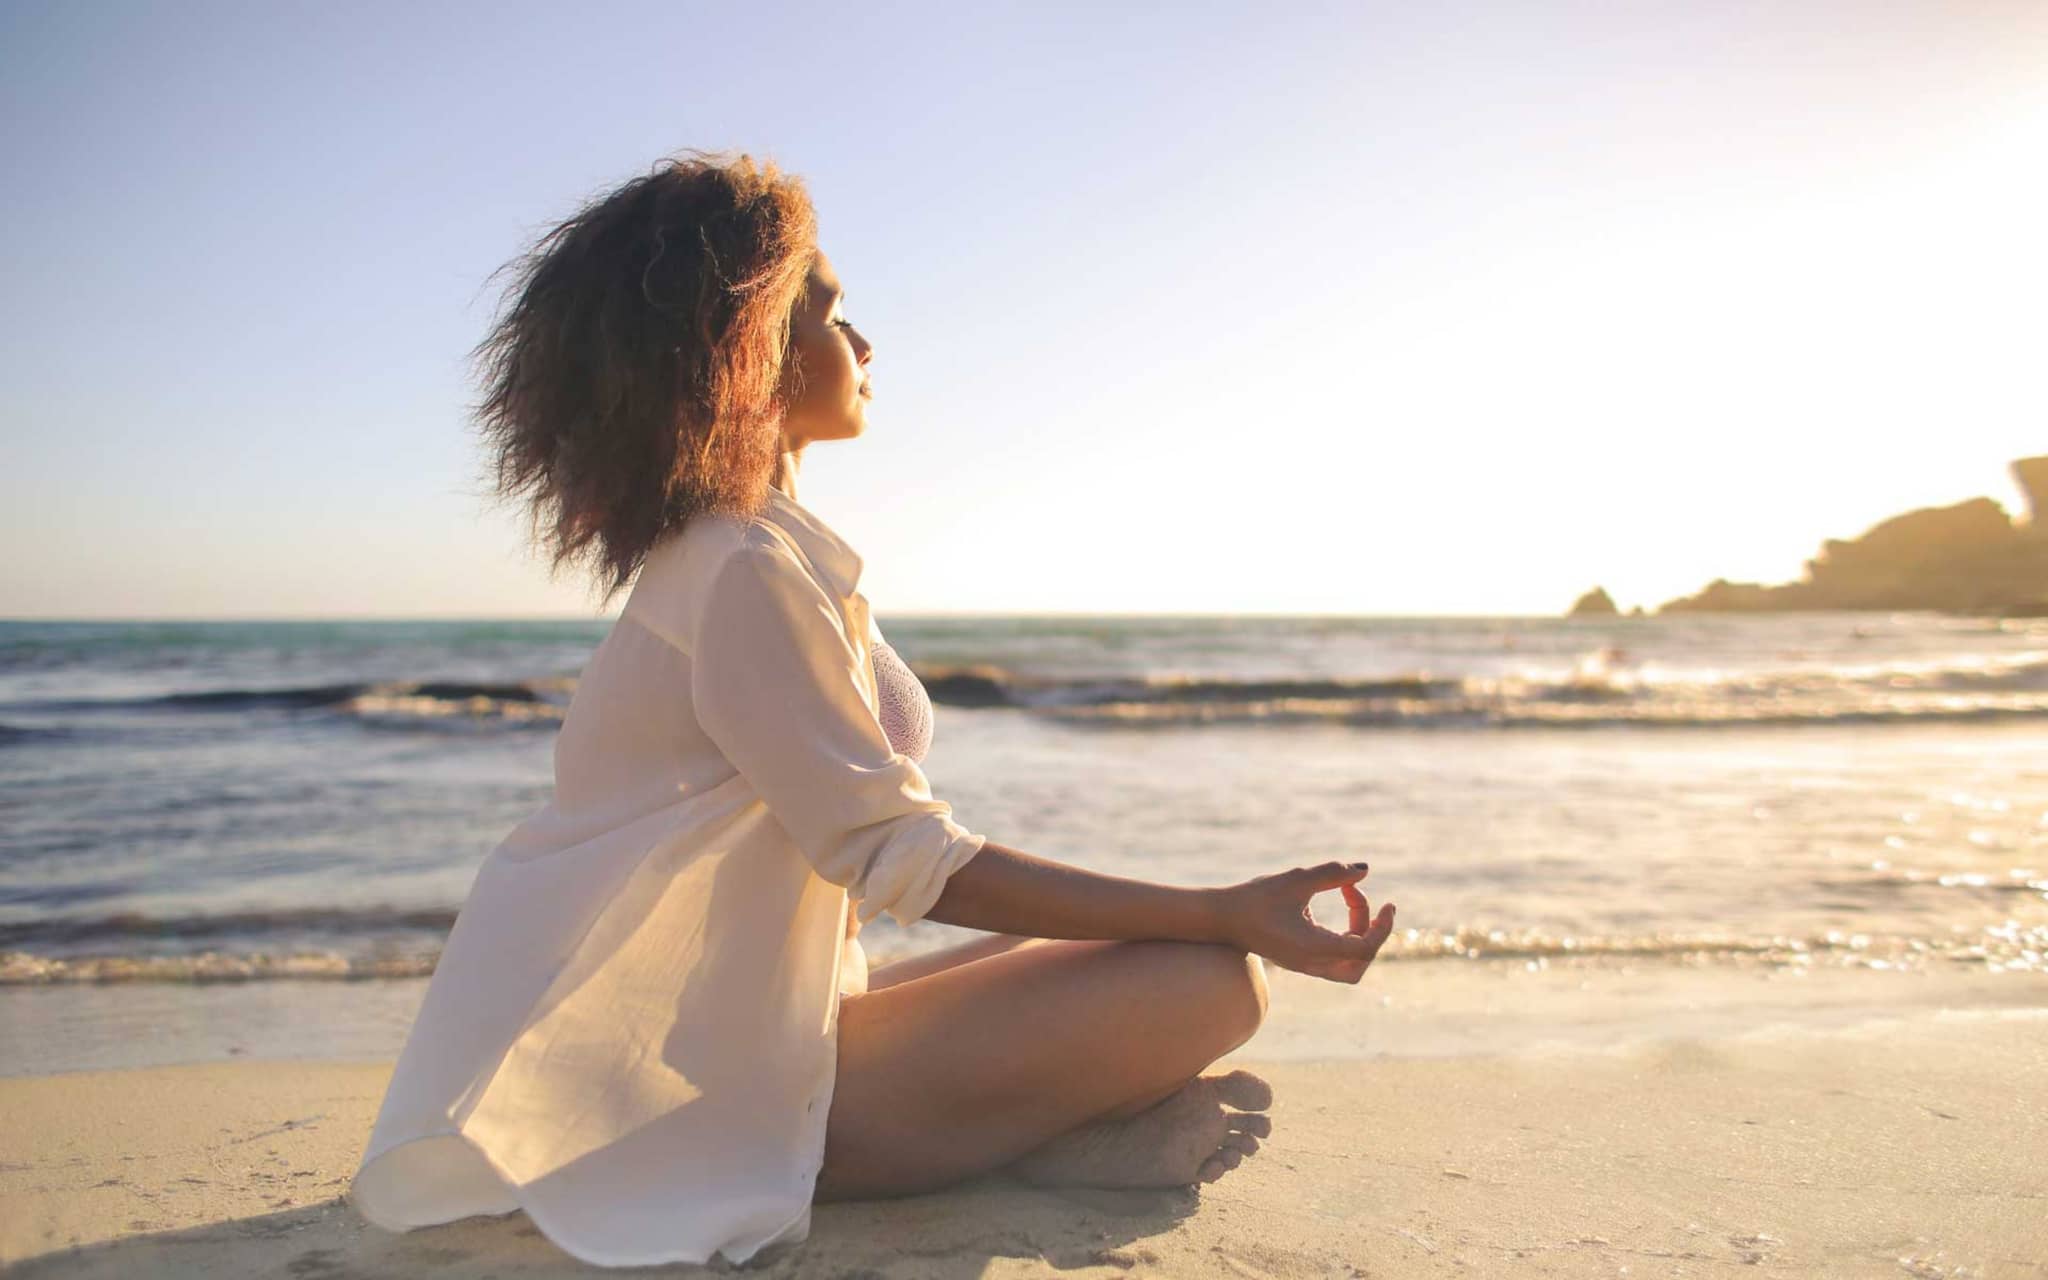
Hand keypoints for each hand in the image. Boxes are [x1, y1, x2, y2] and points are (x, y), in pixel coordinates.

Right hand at [1215, 861, 1395, 983]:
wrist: (1220, 918)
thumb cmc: (1254, 898)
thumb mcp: (1296, 880)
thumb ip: (1332, 874)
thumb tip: (1364, 869)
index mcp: (1312, 948)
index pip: (1364, 949)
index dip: (1382, 927)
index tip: (1386, 901)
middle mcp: (1312, 963)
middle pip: (1360, 963)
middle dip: (1374, 934)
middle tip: (1373, 903)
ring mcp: (1306, 965)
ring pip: (1350, 965)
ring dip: (1360, 936)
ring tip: (1353, 901)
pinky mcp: (1301, 959)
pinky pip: (1336, 957)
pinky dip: (1346, 935)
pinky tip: (1338, 905)